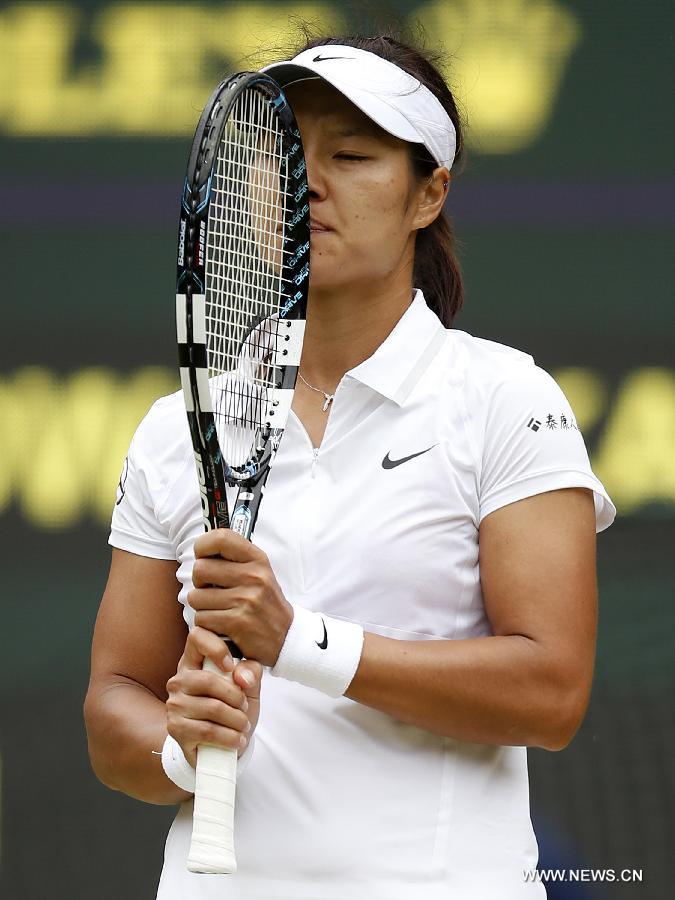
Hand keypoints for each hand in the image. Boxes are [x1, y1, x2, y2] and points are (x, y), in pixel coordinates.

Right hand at [166, 626, 262, 767]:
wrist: (219, 746)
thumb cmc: (233, 708)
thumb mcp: (249, 687)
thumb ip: (251, 672)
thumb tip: (242, 677)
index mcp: (194, 661)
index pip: (197, 637)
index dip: (216, 647)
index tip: (231, 666)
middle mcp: (179, 680)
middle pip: (208, 680)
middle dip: (235, 696)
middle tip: (245, 707)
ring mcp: (174, 704)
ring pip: (212, 708)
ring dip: (236, 720)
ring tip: (244, 725)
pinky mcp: (175, 728)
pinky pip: (207, 731)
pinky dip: (228, 737)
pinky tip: (237, 740)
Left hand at [189, 528, 292, 665]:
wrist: (286, 637)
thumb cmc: (265, 603)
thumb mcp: (259, 573)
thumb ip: (234, 559)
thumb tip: (202, 549)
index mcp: (257, 559)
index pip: (221, 538)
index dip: (203, 545)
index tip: (202, 557)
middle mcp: (253, 576)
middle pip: (200, 569)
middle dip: (199, 583)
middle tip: (211, 590)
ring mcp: (246, 599)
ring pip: (196, 597)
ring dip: (202, 607)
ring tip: (219, 609)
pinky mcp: (237, 622)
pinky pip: (201, 619)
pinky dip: (206, 624)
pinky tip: (221, 624)